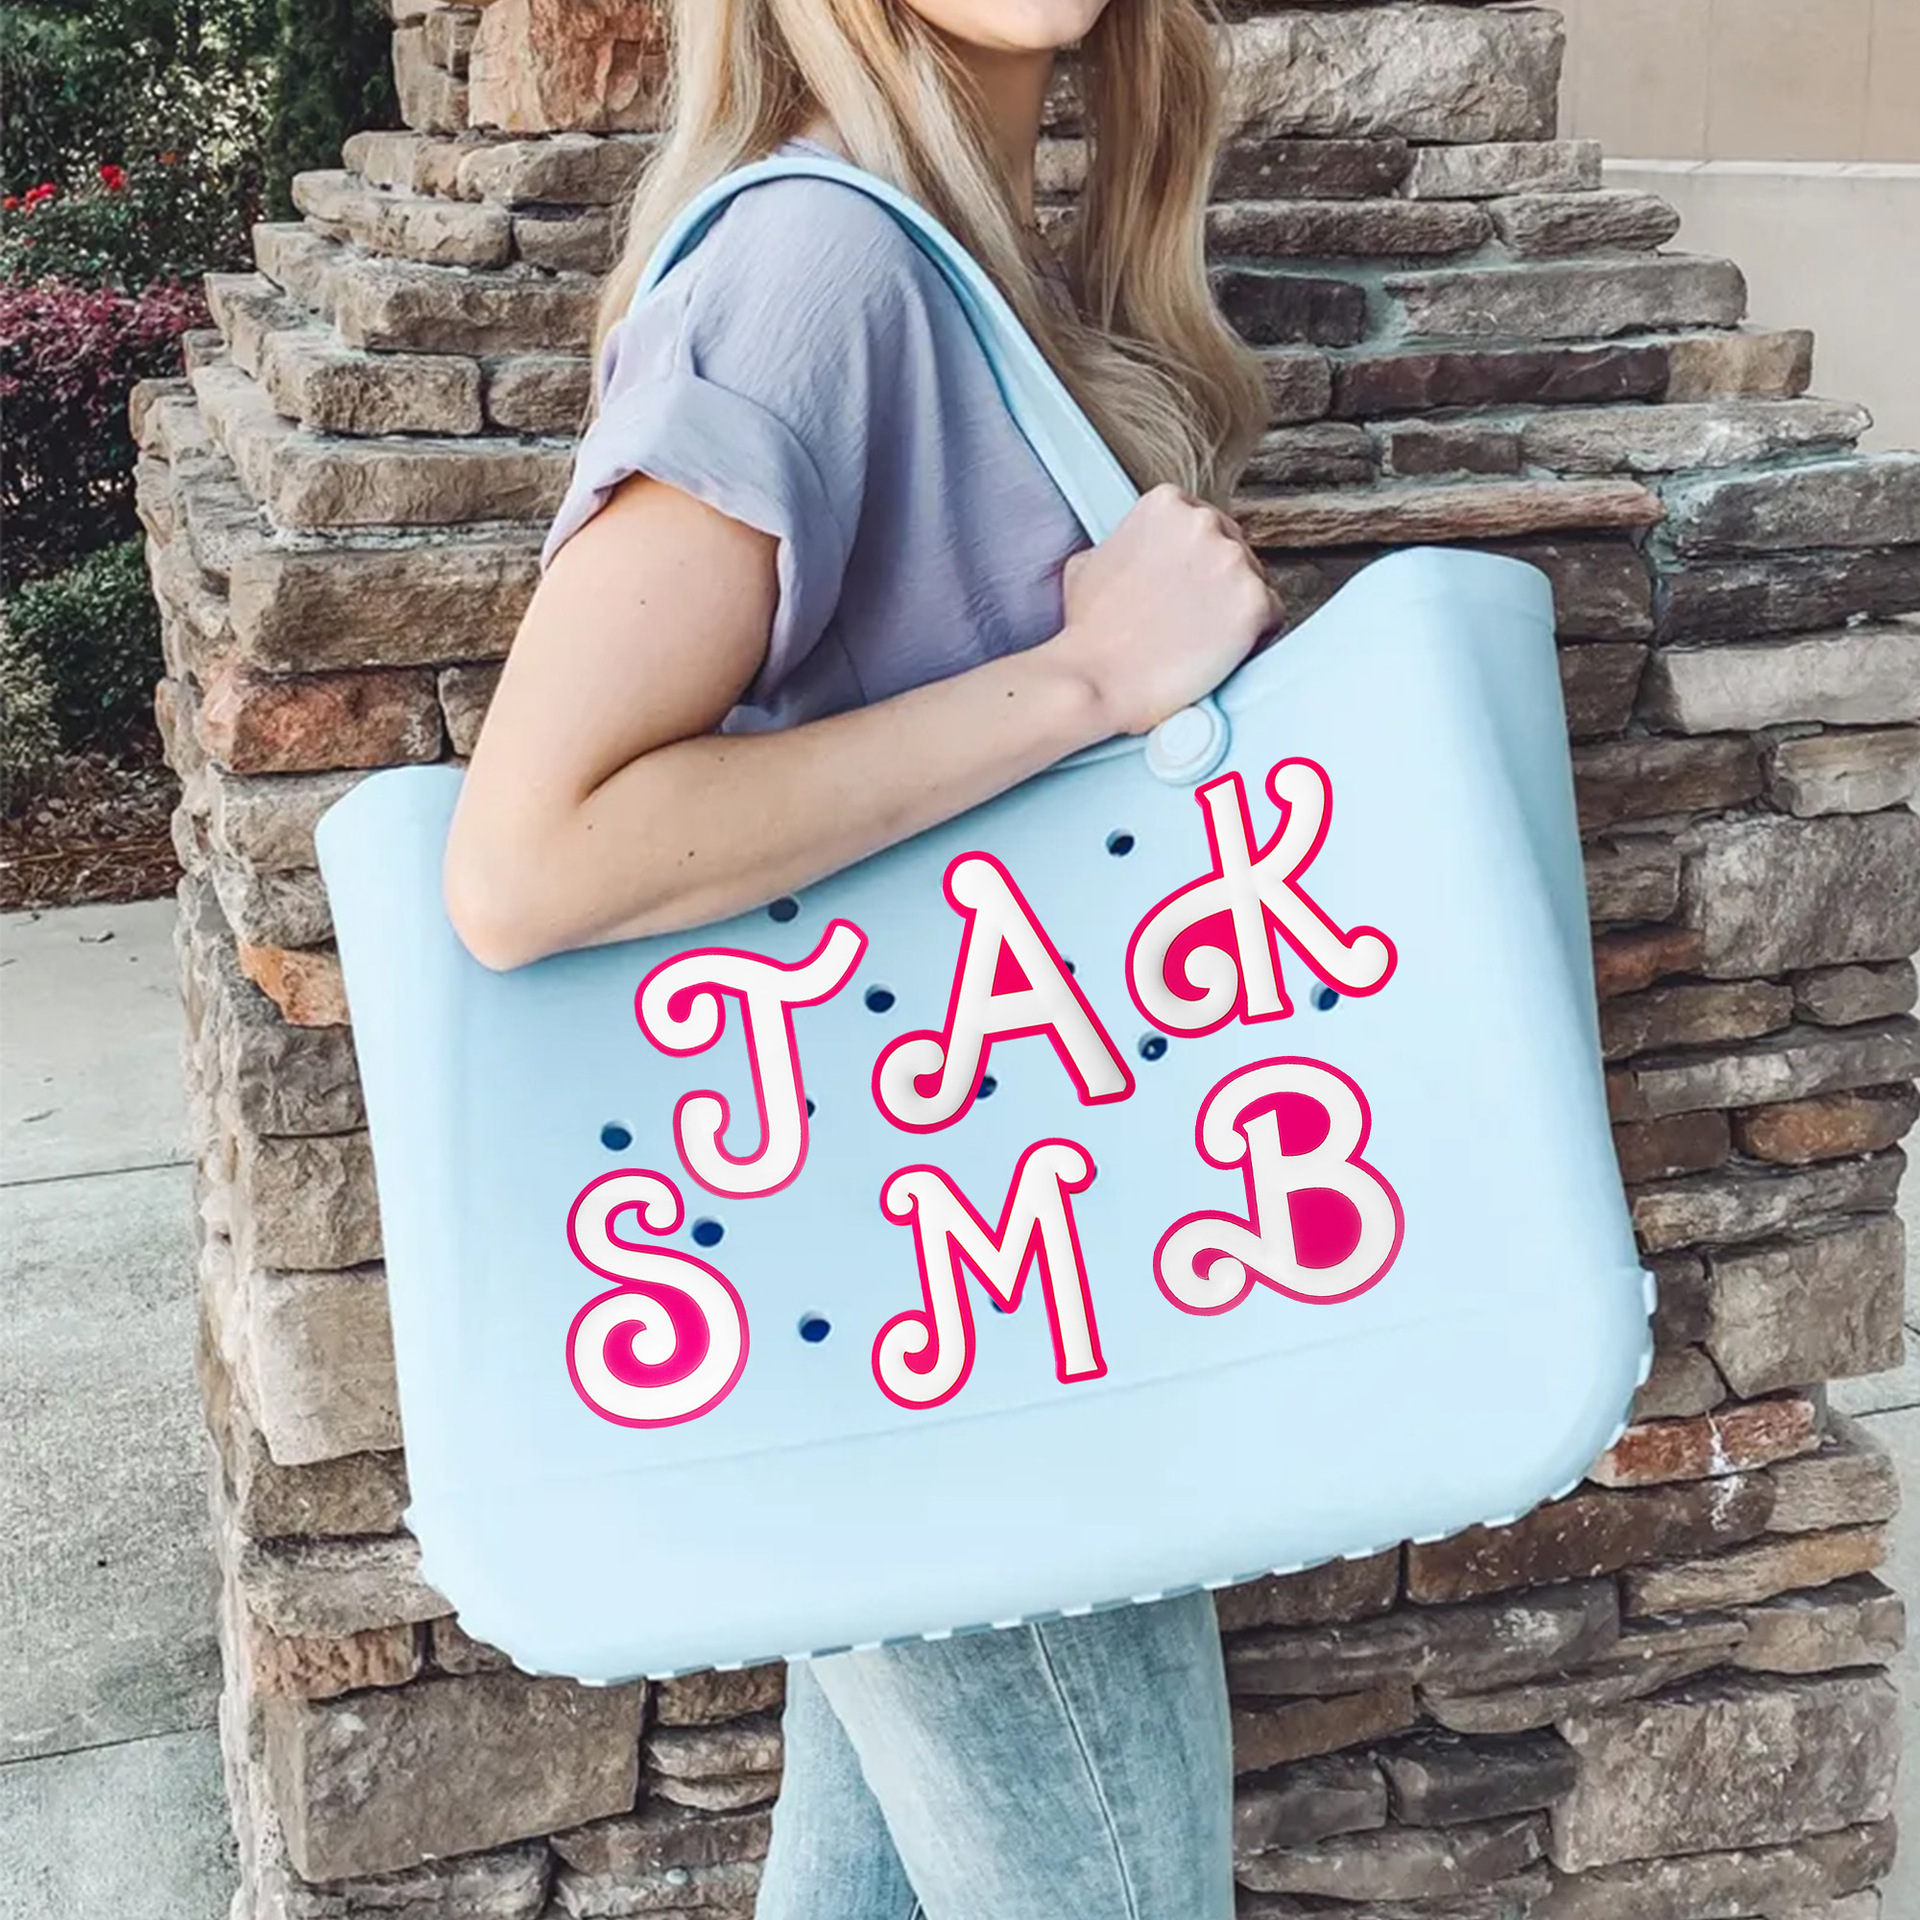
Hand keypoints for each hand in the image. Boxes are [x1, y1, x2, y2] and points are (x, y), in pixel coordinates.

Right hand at [1045, 483, 1279, 737]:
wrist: (1096, 679)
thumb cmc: (1089, 632)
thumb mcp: (1090, 562)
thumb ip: (1126, 542)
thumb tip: (1135, 549)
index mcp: (1166, 504)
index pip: (1204, 526)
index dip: (1195, 564)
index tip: (1183, 590)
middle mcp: (1204, 522)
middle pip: (1234, 550)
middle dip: (1217, 585)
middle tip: (1190, 621)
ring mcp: (1233, 560)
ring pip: (1255, 583)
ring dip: (1234, 611)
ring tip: (1198, 641)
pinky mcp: (1256, 602)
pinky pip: (1272, 617)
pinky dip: (1252, 638)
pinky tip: (1219, 653)